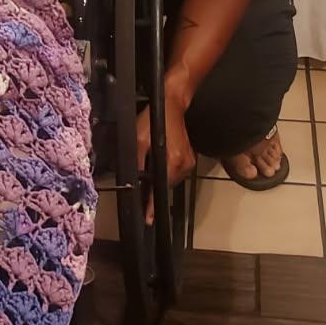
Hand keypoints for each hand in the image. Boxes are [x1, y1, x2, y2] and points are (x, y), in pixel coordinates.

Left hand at [135, 87, 195, 225]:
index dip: (152, 205)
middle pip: (166, 186)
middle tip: (144, 191)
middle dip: (154, 189)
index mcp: (171, 162)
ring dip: (161, 179)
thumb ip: (137, 163)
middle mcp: (183, 165)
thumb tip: (134, 183)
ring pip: (171, 180)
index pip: (160, 190)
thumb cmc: (153, 121)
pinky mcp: (190, 159)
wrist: (173, 105)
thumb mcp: (139, 140)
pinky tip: (160, 165)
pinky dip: (167, 172)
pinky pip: (176, 173)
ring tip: (151, 173)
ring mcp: (189, 163)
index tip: (148, 219)